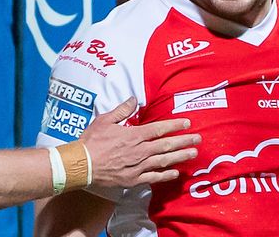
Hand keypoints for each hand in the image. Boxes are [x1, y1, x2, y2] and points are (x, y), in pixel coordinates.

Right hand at [80, 97, 199, 187]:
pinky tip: (175, 172)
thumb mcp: (105, 120)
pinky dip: (165, 175)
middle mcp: (139, 151)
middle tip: (198, 139)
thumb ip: (122, 110)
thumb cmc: (91, 142)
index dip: (175, 125)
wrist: (80, 165)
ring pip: (164, 160)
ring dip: (180, 156)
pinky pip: (153, 177)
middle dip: (184, 141)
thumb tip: (134, 99)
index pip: (159, 128)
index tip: (187, 123)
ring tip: (193, 153)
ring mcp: (138, 166)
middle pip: (167, 145)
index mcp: (134, 135)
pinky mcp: (133, 179)